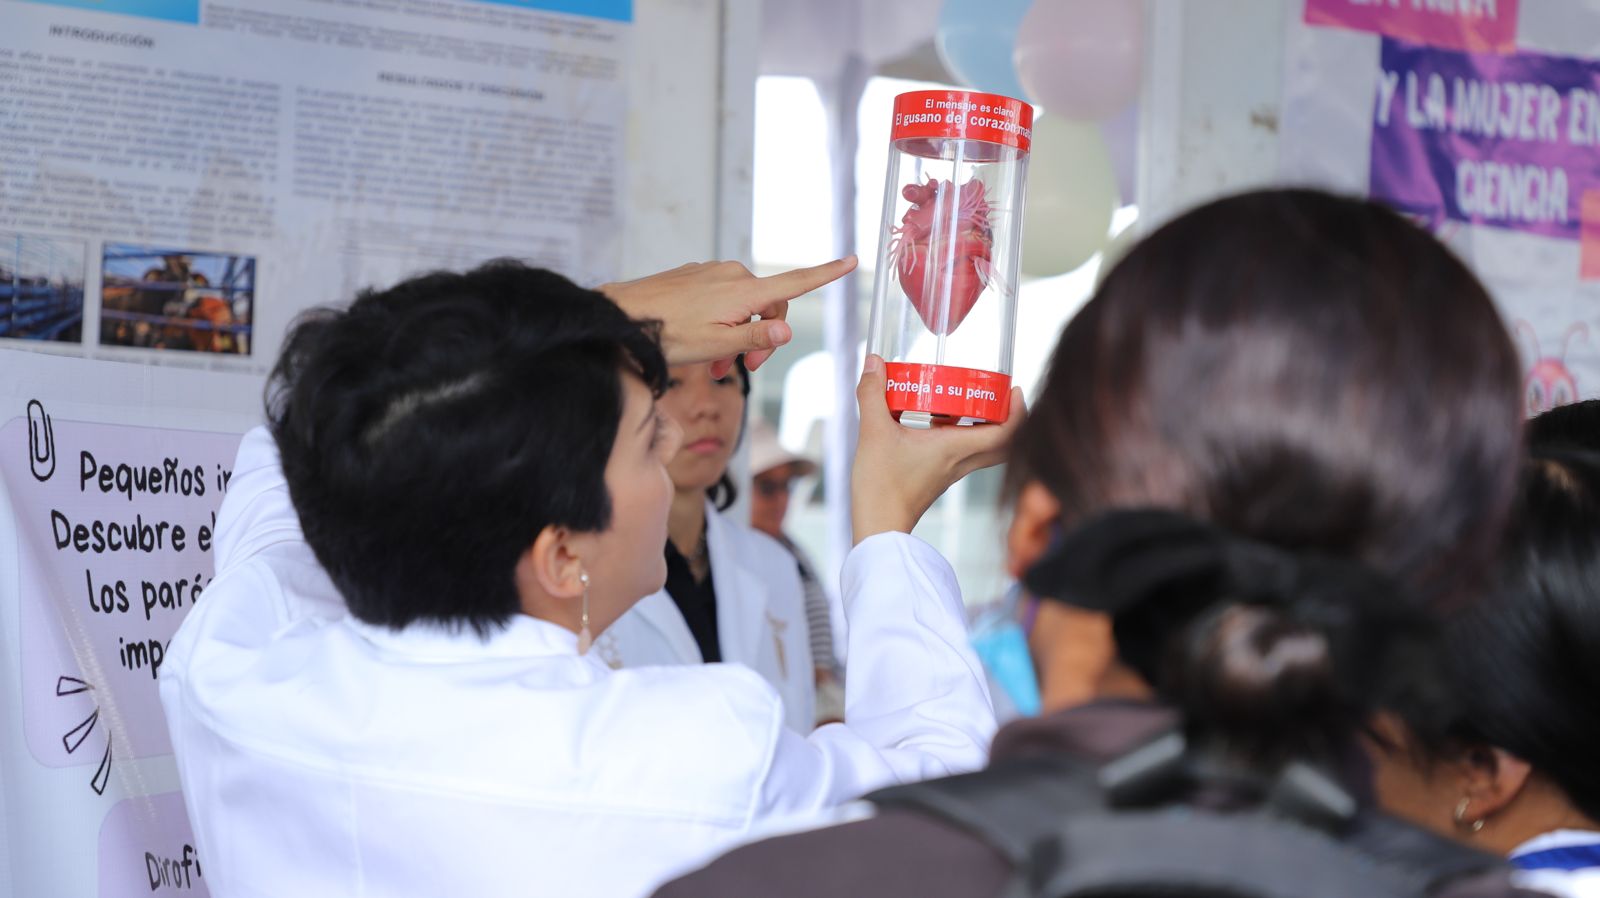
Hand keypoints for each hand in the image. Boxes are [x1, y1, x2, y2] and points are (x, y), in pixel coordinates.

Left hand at [599, 257, 856, 374]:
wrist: (621, 315)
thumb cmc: (666, 334)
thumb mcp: (716, 345)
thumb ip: (754, 338)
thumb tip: (787, 330)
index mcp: (743, 290)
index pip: (795, 282)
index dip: (826, 274)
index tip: (852, 261)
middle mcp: (732, 275)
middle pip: (769, 306)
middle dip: (762, 338)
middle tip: (740, 371)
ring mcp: (712, 273)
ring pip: (743, 307)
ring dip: (738, 336)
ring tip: (716, 367)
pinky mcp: (696, 277)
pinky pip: (722, 300)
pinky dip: (721, 323)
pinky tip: (700, 344)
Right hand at [851, 355, 1024, 543]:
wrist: (877, 525)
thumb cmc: (881, 486)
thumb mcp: (873, 432)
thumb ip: (873, 394)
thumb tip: (874, 363)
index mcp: (955, 449)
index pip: (1005, 433)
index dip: (1017, 412)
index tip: (1014, 390)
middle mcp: (960, 461)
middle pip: (1004, 443)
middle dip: (1009, 418)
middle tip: (999, 394)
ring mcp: (951, 471)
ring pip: (984, 449)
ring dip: (987, 426)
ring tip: (971, 400)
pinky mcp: (939, 477)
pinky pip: (964, 454)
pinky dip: (963, 435)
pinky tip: (938, 419)